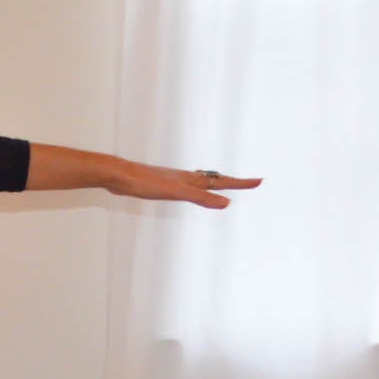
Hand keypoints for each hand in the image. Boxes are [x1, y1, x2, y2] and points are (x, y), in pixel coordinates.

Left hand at [107, 160, 261, 208]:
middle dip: (233, 183)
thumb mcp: (177, 193)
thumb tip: (226, 203)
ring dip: (214, 183)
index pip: (222, 182)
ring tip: (222, 185)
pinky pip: (185, 186)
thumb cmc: (145, 183)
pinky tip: (185, 190)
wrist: (119, 175)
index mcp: (191, 180)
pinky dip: (194, 188)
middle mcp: (185, 177)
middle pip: (215, 180)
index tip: (259, 181)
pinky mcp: (160, 183)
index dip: (241, 184)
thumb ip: (201, 198)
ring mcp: (172, 179)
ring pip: (200, 181)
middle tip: (249, 183)